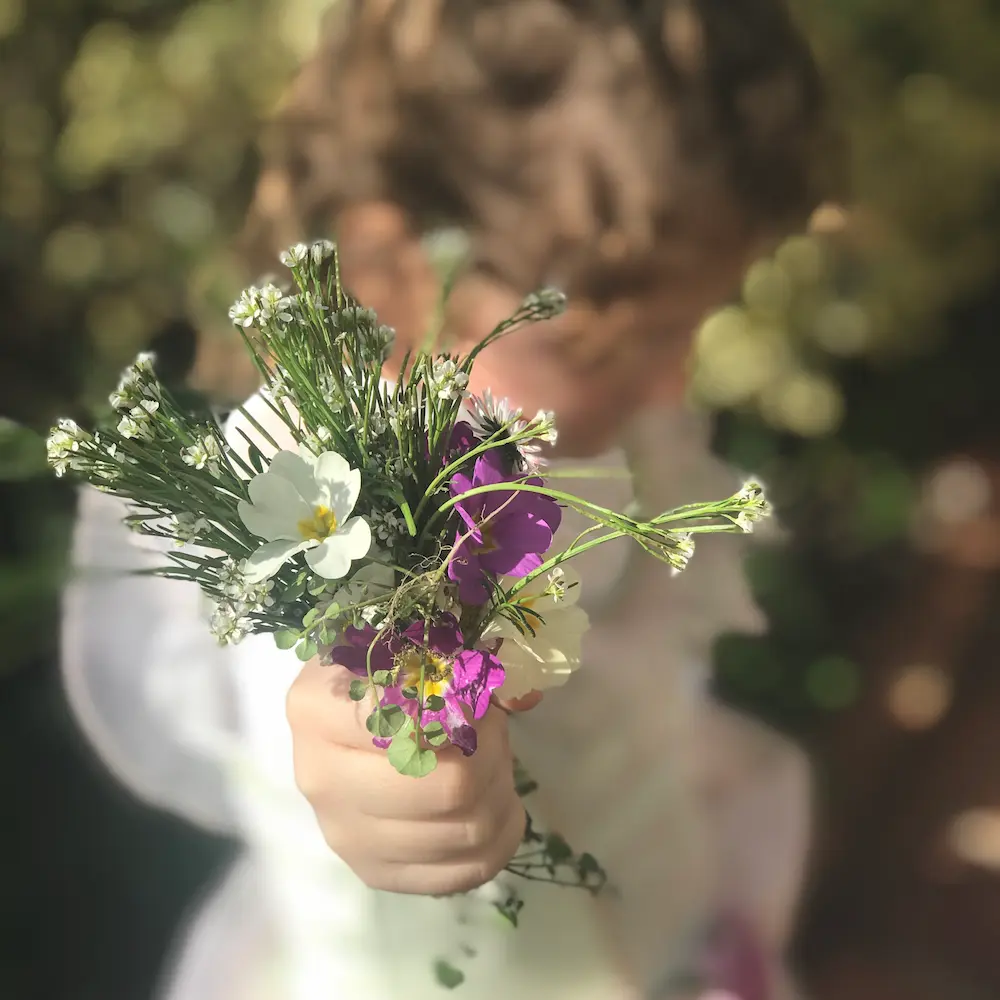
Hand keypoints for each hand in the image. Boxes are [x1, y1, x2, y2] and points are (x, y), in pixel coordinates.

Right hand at [287, 659, 533, 894]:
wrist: (341, 720)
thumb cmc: (383, 675)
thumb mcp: (412, 649)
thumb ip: (458, 668)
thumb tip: (512, 701)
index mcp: (317, 709)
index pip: (409, 723)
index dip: (461, 714)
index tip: (475, 700)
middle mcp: (319, 777)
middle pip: (449, 787)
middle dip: (491, 755)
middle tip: (493, 732)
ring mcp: (344, 834)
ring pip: (465, 830)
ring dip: (499, 790)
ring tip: (494, 762)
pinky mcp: (373, 871)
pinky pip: (462, 872)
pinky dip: (499, 838)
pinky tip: (497, 804)